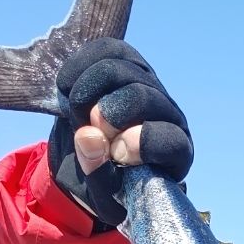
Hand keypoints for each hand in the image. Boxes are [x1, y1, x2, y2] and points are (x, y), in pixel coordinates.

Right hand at [47, 38, 193, 228]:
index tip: (115, 153)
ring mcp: (150, 84)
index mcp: (176, 153)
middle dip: (108, 112)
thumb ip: (99, 172)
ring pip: (121, 67)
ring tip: (75, 112)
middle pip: (142, 96)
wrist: (97, 158)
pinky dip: (80, 66)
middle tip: (87, 128)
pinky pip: (106, 49)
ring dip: (88, 89)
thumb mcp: (104, 194)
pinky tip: (67, 87)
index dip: (141, 143)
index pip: (170, 140)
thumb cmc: (110, 184)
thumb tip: (88, 135)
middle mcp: (170, 114)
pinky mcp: (128, 62)